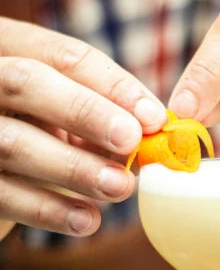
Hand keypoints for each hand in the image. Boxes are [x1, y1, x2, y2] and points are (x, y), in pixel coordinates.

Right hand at [0, 18, 165, 237]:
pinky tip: (86, 220)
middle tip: (130, 140)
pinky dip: (49, 209)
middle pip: (26, 82)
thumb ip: (103, 115)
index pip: (63, 55)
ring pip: (13, 142)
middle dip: (85, 112)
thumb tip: (152, 131)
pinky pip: (3, 194)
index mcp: (10, 49)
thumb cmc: (41, 135)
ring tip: (119, 188)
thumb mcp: (67, 116)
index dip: (113, 85)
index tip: (154, 117)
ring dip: (75, 167)